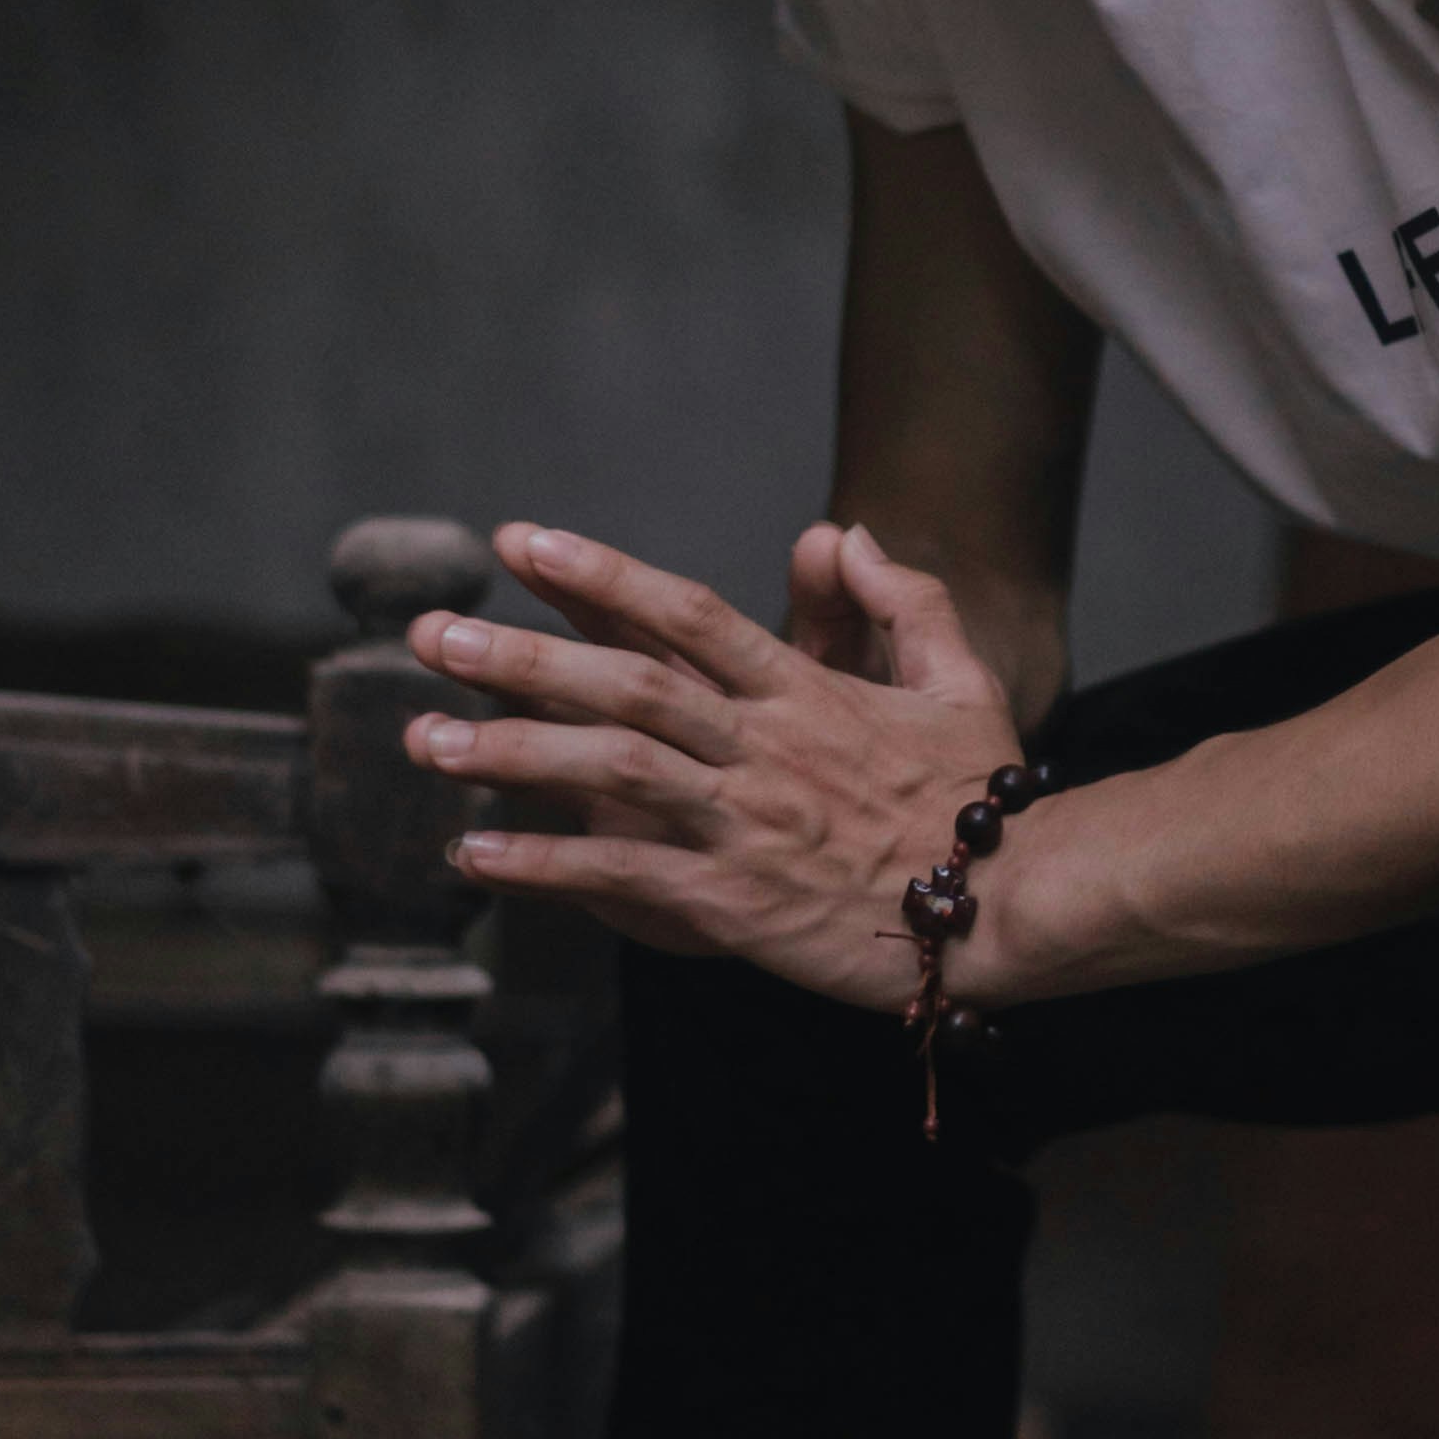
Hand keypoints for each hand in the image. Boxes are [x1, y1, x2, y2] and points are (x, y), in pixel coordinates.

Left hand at [403, 520, 1024, 1007]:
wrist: (1010, 906)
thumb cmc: (977, 797)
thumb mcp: (958, 678)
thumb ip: (901, 598)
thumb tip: (842, 532)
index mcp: (805, 692)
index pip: (686, 615)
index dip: (599, 575)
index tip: (521, 545)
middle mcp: (763, 749)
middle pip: (629, 686)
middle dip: (523, 658)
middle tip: (433, 636)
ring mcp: (745, 827)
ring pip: (614, 776)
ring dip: (514, 756)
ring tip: (428, 741)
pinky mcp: (735, 906)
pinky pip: (625, 878)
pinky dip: (545, 868)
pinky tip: (475, 858)